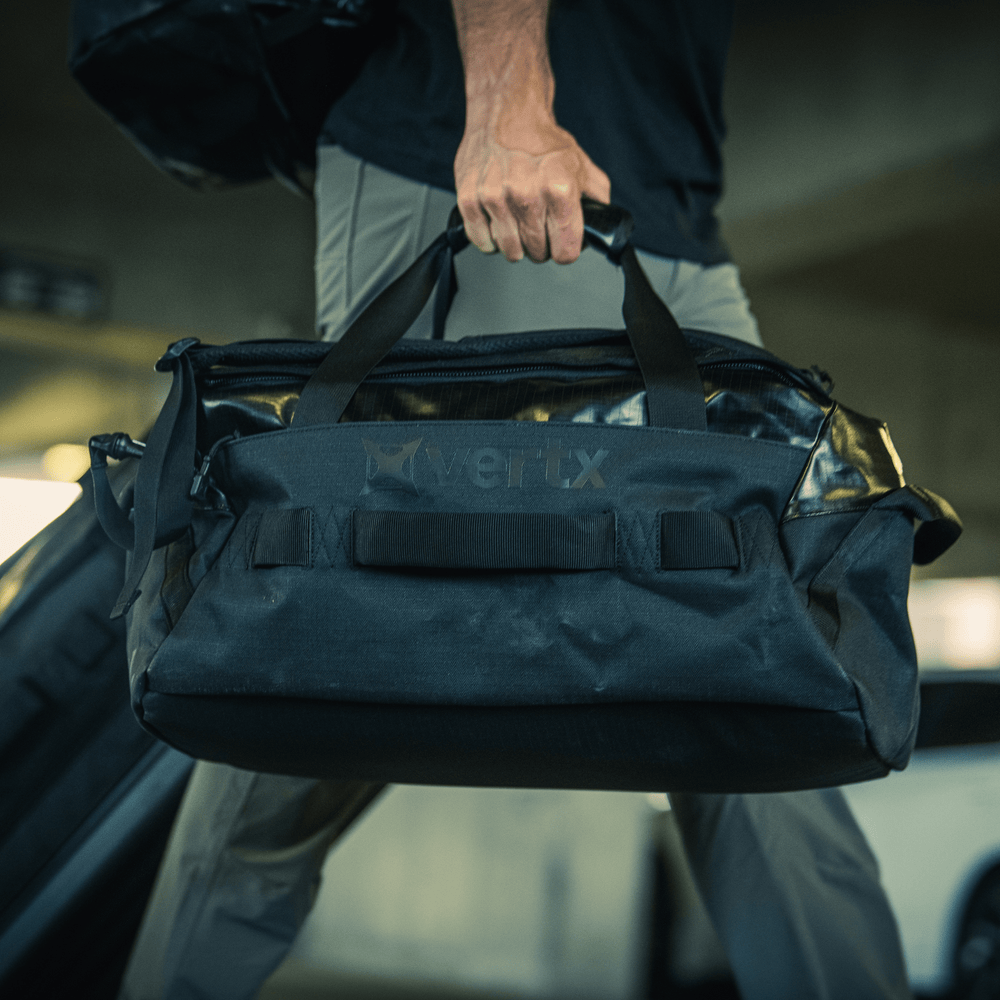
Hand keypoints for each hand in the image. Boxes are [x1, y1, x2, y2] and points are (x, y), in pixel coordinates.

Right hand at [454, 114, 610, 263]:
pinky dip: (490, 238)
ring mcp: (495, 198)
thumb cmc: (542, 139)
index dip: (565, 250)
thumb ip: (597, 200)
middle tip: (539, 226)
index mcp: (558, 189)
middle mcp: (526, 195)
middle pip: (537, 253)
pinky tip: (498, 221)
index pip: (565, 252)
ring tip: (518, 222)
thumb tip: (601, 228)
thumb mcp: (581, 165)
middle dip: (541, 246)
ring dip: (516, 244)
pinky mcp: (470, 199)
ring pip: (510, 251)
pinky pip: (482, 240)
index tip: (561, 242)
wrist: (507, 111)